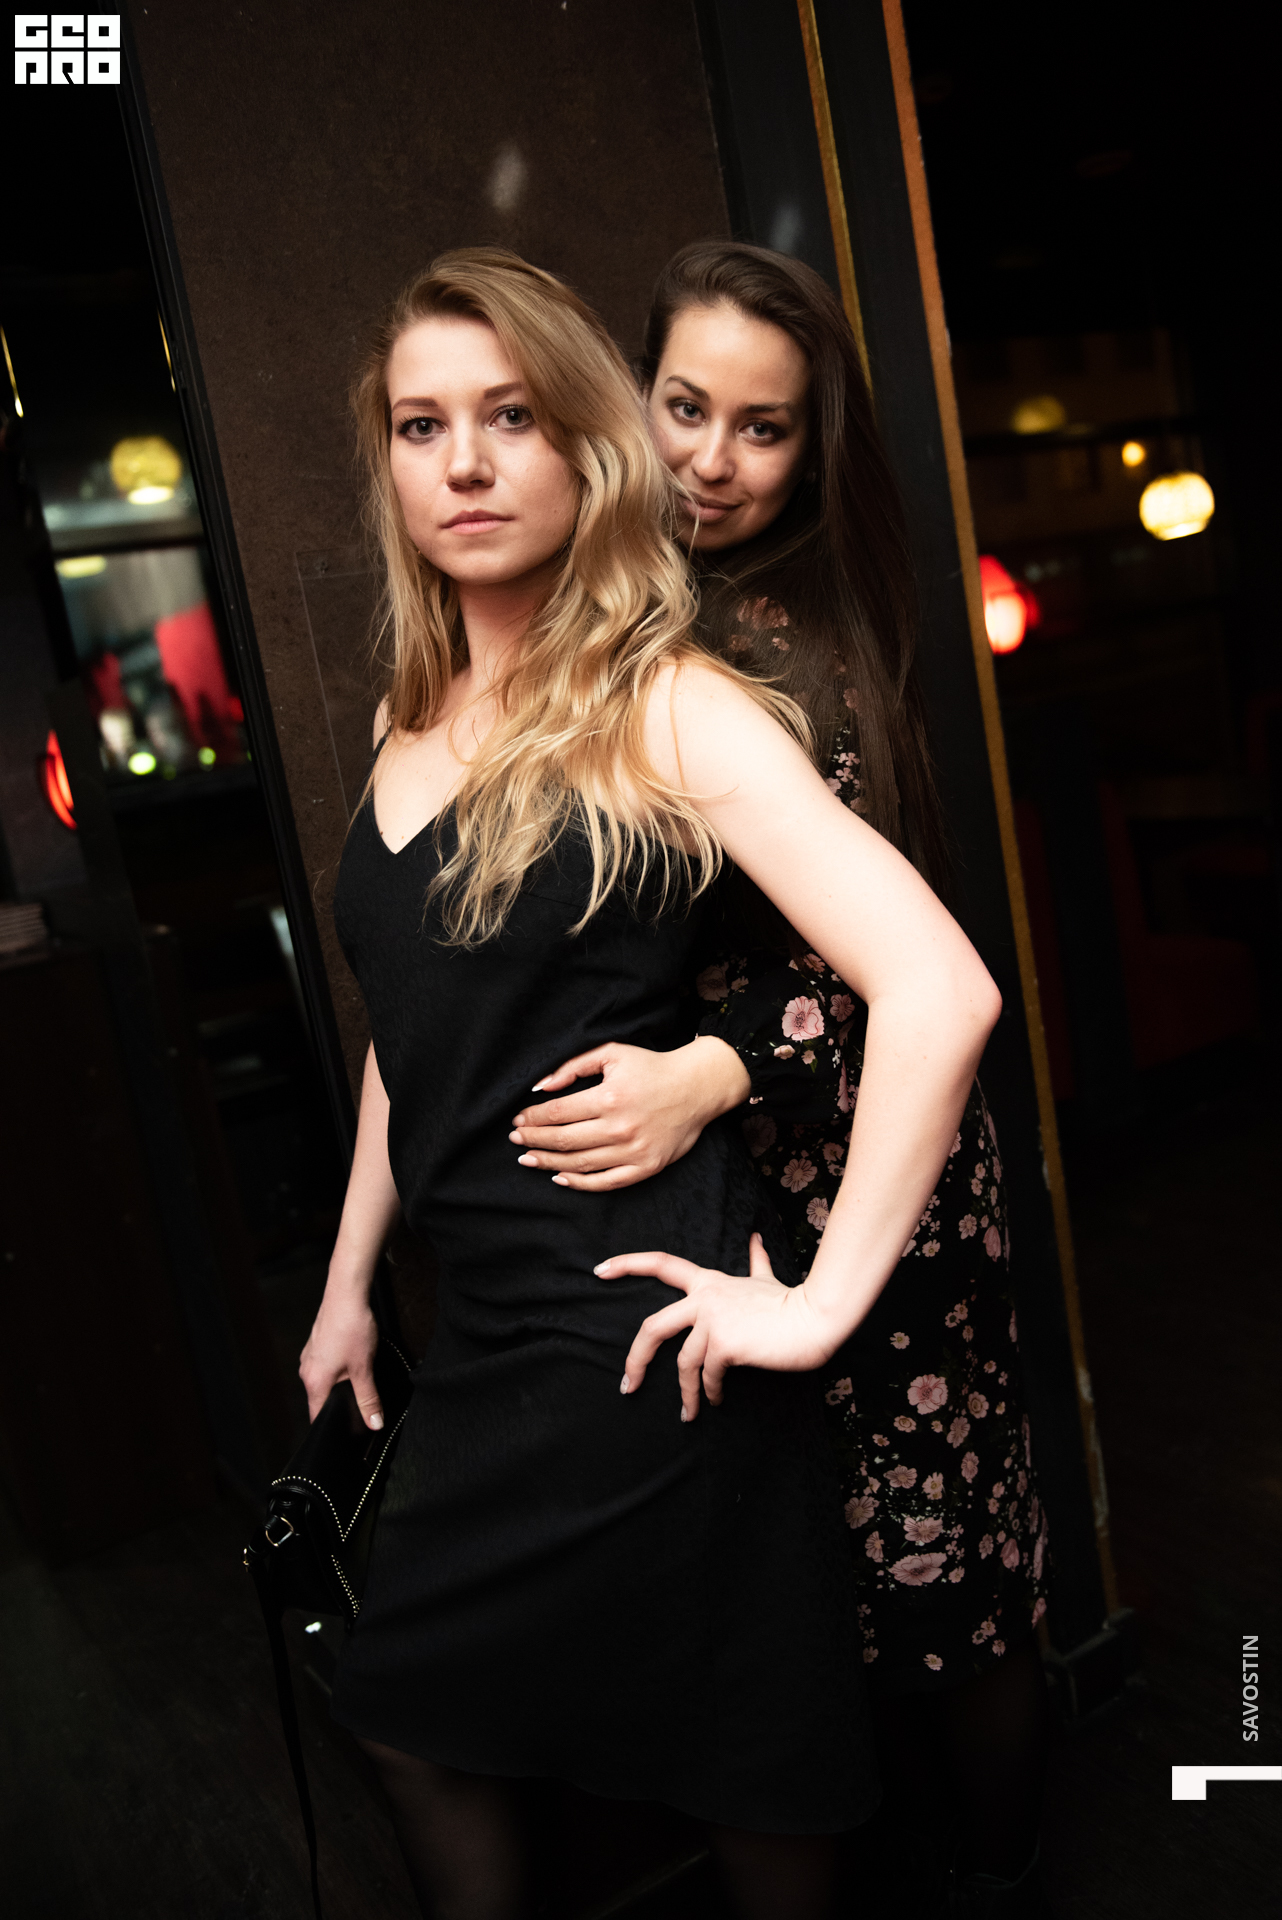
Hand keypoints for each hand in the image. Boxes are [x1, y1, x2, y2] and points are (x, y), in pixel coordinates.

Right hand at [299, 1284, 382, 1428]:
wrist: (346, 1293)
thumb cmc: (351, 1328)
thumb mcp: (364, 1368)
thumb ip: (368, 1399)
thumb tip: (374, 1423)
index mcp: (313, 1382)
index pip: (317, 1416)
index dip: (332, 1425)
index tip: (346, 1432)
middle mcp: (306, 1371)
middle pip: (321, 1399)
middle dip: (340, 1404)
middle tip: (360, 1402)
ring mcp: (309, 1356)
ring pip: (324, 1381)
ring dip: (340, 1384)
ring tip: (359, 1376)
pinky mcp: (316, 1345)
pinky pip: (324, 1366)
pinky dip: (337, 1369)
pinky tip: (353, 1359)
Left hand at [509, 1036, 750, 1191]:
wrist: (697, 1088)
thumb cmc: (651, 1067)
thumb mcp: (613, 1054)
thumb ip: (574, 1066)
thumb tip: (541, 1087)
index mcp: (610, 1097)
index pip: (558, 1113)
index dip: (532, 1118)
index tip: (517, 1120)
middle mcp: (620, 1127)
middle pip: (564, 1140)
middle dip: (533, 1140)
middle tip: (515, 1141)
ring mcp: (634, 1151)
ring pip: (580, 1164)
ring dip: (548, 1163)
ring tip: (529, 1159)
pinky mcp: (646, 1167)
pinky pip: (606, 1182)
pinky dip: (580, 1183)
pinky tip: (560, 1177)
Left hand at [596, 1233, 833, 1419]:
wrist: (816, 1319)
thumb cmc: (793, 1302)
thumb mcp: (766, 1279)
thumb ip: (755, 1263)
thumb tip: (755, 1239)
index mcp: (709, 1282)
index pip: (660, 1264)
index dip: (627, 1264)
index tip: (600, 1270)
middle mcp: (705, 1297)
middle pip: (652, 1326)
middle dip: (635, 1359)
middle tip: (627, 1385)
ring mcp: (713, 1319)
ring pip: (683, 1362)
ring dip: (686, 1394)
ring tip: (690, 1413)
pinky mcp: (725, 1343)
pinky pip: (707, 1375)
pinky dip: (711, 1392)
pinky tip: (717, 1401)